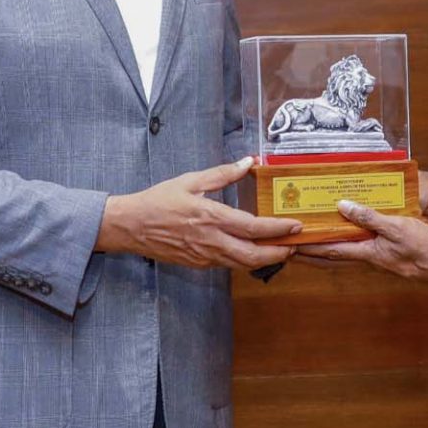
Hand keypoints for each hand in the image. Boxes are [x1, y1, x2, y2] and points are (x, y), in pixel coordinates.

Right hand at [97, 157, 302, 269]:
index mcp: (210, 217)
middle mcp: (210, 241)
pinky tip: (253, 251)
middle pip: (253, 255)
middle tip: (295, 245)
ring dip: (265, 258)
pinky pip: (228, 264)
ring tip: (281, 249)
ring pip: (242, 264)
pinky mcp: (198, 264)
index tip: (296, 226)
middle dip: (278, 252)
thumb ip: (222, 173)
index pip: (253, 227)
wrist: (131, 227)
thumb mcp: (190, 181)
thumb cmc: (159, 200)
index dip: (278, 229)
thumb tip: (247, 162)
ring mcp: (204, 256)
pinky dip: (246, 260)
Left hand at [298, 200, 427, 286]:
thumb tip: (342, 207)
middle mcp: (368, 259)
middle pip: (332, 257)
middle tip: (292, 248)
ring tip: (311, 242)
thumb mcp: (396, 227)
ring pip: (345, 254)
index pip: (330, 250)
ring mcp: (377, 259)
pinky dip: (347, 244)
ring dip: (326, 249)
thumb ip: (369, 217)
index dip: (309, 247)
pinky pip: (359, 250)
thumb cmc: (423, 249)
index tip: (291, 245)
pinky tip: (347, 236)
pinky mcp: (386, 256)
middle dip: (311, 253)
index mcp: (367, 253)